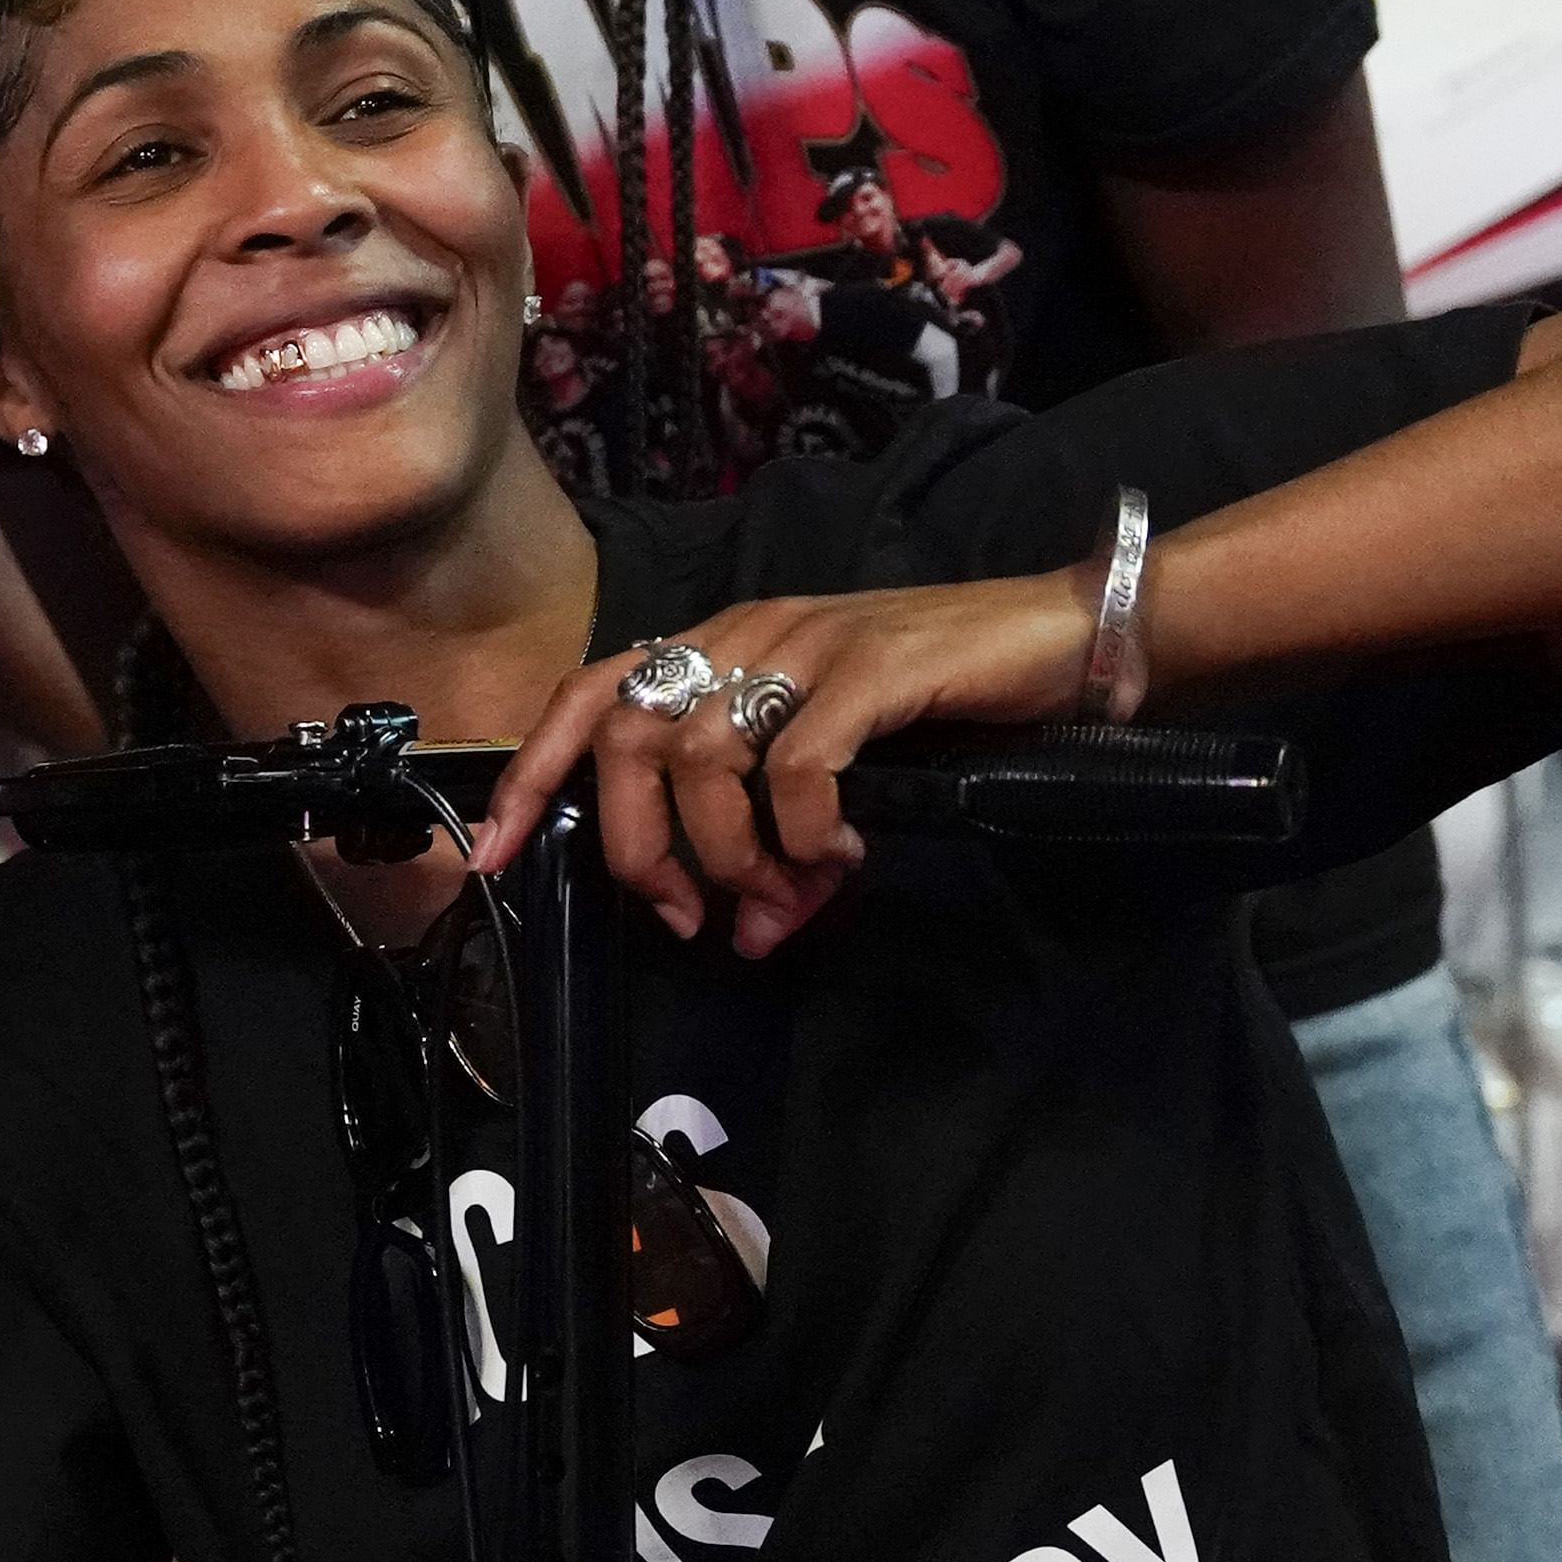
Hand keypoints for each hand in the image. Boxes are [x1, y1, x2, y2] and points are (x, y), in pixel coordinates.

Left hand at [480, 574, 1093, 953]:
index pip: (589, 694)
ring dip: (727, 853)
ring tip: (777, 898)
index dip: (534, 774)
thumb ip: (776, 838)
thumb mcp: (840, 765)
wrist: (1064, 636)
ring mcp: (807, 642)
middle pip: (629, 739)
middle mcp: (746, 631)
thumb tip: (742, 930)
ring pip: (703, 756)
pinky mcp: (873, 664)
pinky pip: (797, 762)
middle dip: (639, 847)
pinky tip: (838, 857)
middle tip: (689, 915)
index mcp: (720, 645)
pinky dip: (803, 830)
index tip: (496, 857)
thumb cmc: (945, 699)